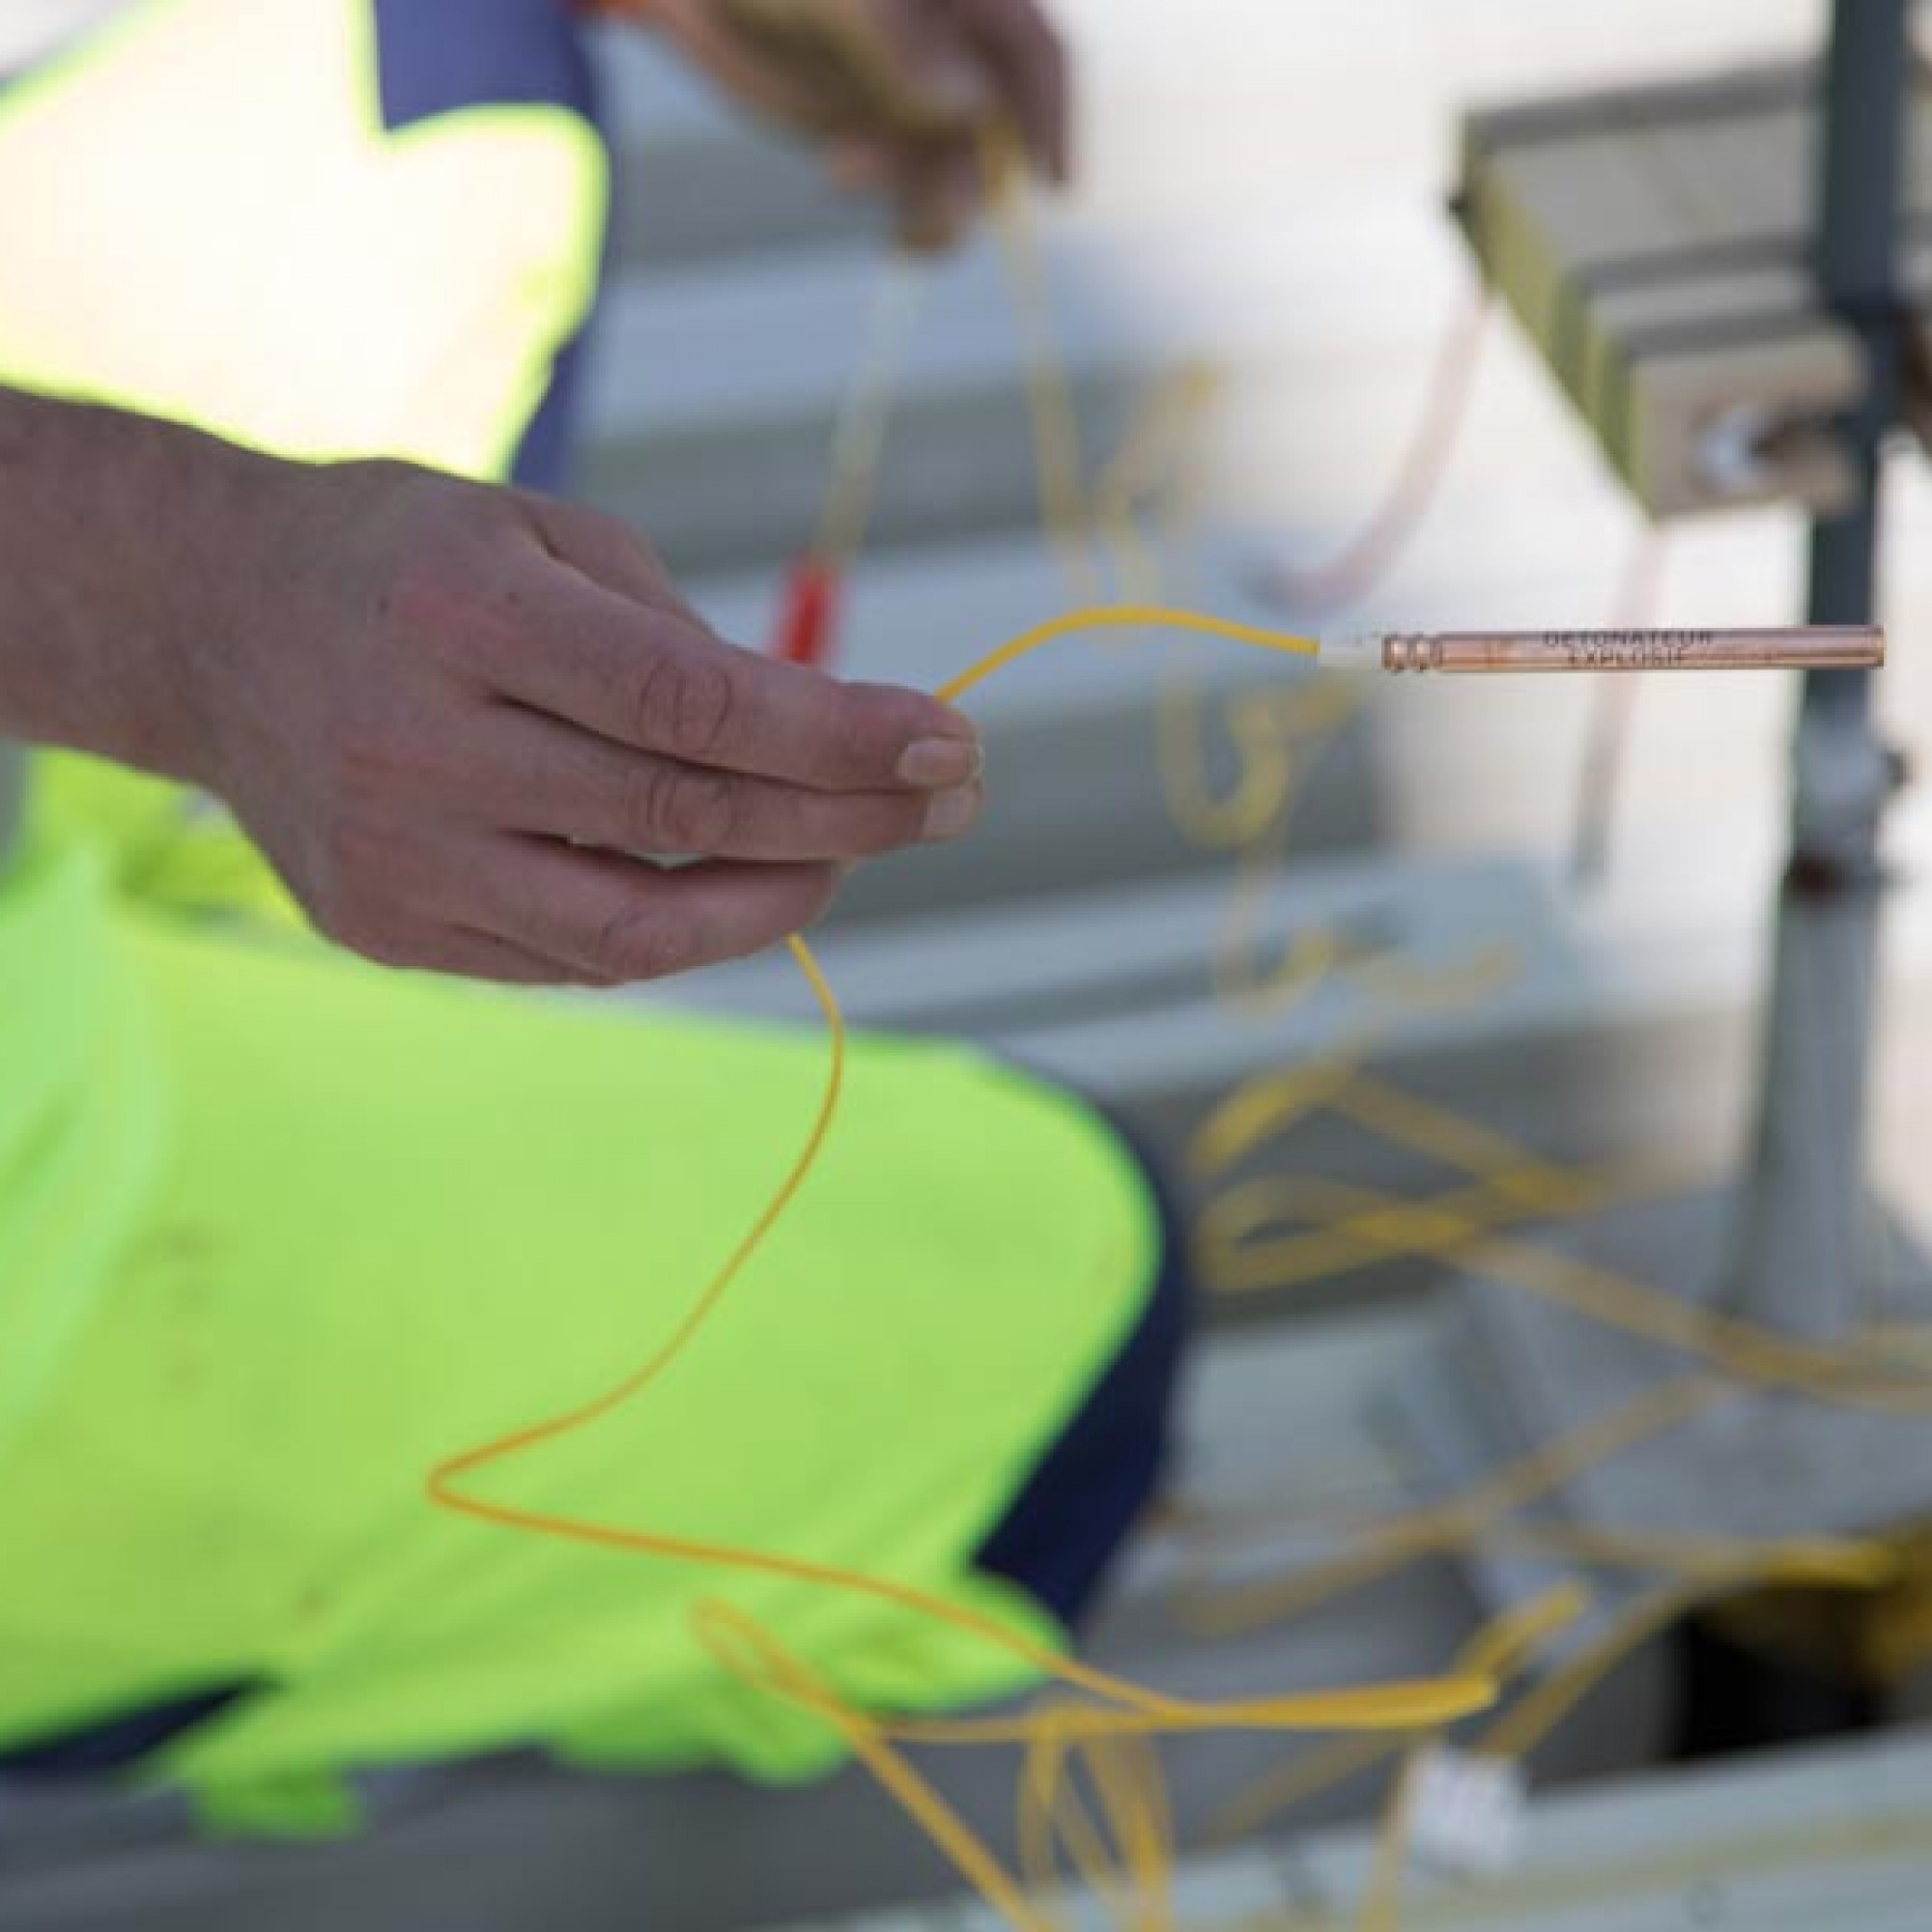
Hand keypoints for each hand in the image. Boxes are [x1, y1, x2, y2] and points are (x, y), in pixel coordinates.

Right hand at [195, 459, 983, 984]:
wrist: (208, 625)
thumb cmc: (409, 558)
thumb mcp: (541, 530)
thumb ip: (676, 634)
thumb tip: (832, 744)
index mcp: (460, 609)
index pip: (691, 704)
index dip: (838, 738)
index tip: (952, 743)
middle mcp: (416, 744)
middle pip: (682, 818)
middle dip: (848, 817)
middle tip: (951, 800)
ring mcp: (394, 856)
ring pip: (637, 932)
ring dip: (778, 900)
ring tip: (850, 854)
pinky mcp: (384, 928)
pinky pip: (574, 958)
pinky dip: (680, 926)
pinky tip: (737, 880)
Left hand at [623, 0, 1068, 249]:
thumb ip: (900, 40)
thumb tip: (973, 106)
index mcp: (975, 0)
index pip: (1037, 59)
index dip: (1052, 121)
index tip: (1054, 186)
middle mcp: (961, 55)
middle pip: (1000, 131)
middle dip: (961, 170)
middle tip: (887, 177)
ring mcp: (927, 103)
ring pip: (962, 175)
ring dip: (926, 200)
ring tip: (842, 171)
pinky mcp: (888, 144)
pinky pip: (923, 199)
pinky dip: (915, 224)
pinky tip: (895, 241)